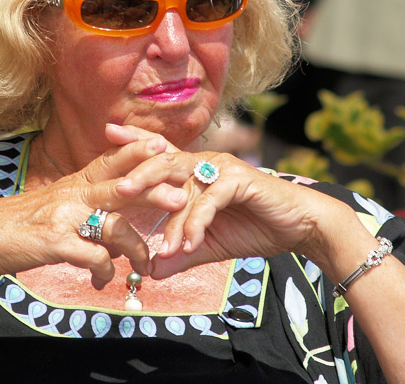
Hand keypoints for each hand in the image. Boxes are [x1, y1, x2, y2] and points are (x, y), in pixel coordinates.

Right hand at [0, 135, 187, 288]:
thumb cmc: (20, 223)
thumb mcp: (55, 205)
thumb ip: (86, 208)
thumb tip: (115, 229)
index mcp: (75, 183)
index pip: (111, 160)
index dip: (137, 151)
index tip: (163, 145)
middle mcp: (72, 194)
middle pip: (122, 186)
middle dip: (154, 190)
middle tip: (181, 198)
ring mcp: (64, 218)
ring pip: (114, 226)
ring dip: (136, 247)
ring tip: (148, 264)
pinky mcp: (55, 244)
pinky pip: (92, 257)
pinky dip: (103, 271)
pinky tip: (102, 281)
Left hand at [105, 124, 350, 279]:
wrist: (297, 226)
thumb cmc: (253, 227)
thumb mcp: (208, 244)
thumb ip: (181, 252)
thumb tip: (152, 272)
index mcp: (195, 170)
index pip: (160, 153)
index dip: (135, 140)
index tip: (107, 133)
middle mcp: (206, 163)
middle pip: (164, 161)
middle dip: (139, 171)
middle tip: (117, 187)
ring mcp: (223, 169)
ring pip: (184, 181)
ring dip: (166, 209)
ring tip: (147, 226)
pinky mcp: (240, 181)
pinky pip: (210, 200)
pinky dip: (197, 223)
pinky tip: (188, 244)